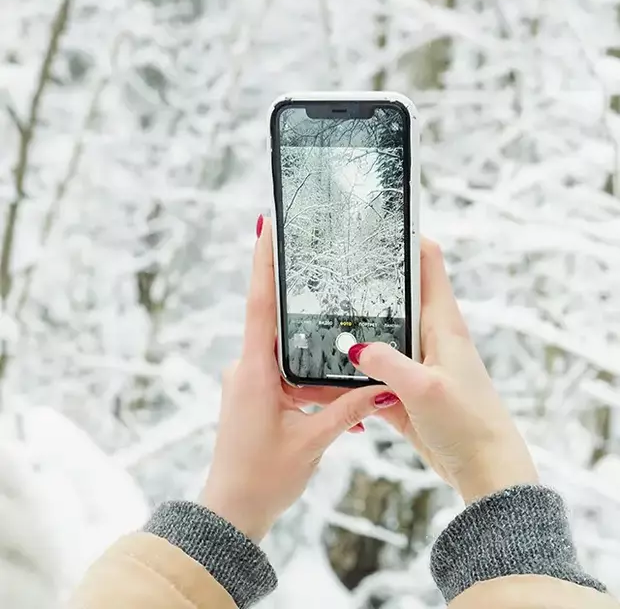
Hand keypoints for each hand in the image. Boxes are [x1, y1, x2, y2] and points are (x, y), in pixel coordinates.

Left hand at [201, 216, 397, 540]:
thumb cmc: (263, 477)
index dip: (263, 263)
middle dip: (303, 305)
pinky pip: (285, 376)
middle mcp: (246, 369)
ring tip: (349, 368)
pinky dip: (309, 384)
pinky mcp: (253, 395)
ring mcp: (248, 382)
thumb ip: (349, 409)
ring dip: (316, 363)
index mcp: (254, 371)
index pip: (259, 305)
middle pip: (278, 324)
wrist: (232, 510)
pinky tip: (338, 404)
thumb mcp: (314, 440)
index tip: (264, 226)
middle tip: (326, 273)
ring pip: (287, 355)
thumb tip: (384, 387)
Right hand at [347, 239, 537, 502]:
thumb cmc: (468, 423)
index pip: (428, 263)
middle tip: (331, 266)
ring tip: (317, 314)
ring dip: (353, 329)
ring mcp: (414, 361)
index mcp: (442, 324)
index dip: (406, 237)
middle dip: (367, 281)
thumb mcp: (425, 389)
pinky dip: (351, 370)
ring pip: (378, 334)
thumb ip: (388, 363)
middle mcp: (428, 336)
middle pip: (395, 295)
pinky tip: (324, 369)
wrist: (481, 468)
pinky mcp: (402, 388)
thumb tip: (353, 347)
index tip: (377, 220)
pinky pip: (371, 371)